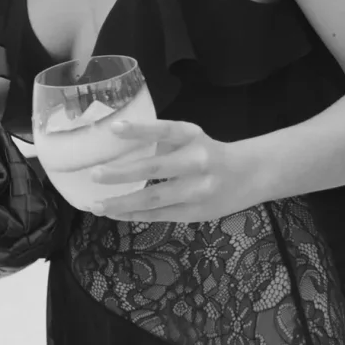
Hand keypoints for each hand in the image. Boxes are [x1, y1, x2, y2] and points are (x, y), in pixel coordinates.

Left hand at [82, 119, 258, 223]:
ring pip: (154, 198)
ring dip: (122, 202)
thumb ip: (163, 143)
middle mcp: (196, 161)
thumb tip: (119, 150)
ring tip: (97, 205)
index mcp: (193, 137)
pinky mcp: (194, 212)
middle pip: (155, 168)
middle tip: (95, 174)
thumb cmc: (210, 154)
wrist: (250, 176)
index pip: (164, 130)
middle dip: (122, 173)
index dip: (140, 130)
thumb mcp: (192, 139)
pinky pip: (159, 215)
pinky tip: (115, 213)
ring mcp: (196, 190)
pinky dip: (135, 215)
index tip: (114, 129)